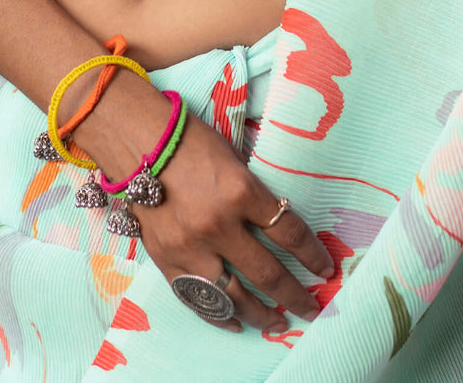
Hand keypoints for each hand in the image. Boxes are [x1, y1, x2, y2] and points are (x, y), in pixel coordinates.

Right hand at [129, 106, 334, 332]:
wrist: (136, 140)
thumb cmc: (190, 139)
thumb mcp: (233, 157)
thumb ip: (252, 192)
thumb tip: (276, 221)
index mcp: (241, 191)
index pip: (288, 232)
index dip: (312, 254)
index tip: (326, 269)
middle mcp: (218, 225)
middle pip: (267, 272)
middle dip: (295, 295)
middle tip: (311, 308)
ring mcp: (190, 247)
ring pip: (234, 296)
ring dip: (261, 314)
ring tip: (279, 323)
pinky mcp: (166, 260)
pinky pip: (198, 298)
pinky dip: (220, 314)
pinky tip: (237, 322)